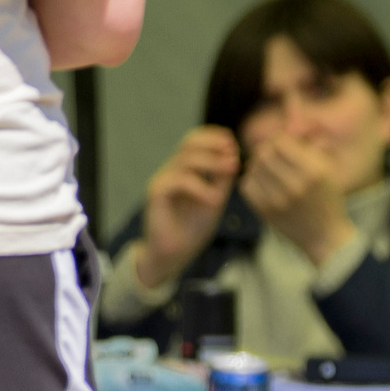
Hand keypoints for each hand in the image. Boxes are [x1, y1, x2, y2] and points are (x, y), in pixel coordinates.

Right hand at [137, 127, 238, 286]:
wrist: (175, 253)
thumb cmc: (193, 227)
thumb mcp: (214, 200)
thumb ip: (221, 181)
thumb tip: (233, 157)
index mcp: (184, 169)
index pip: (193, 141)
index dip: (212, 137)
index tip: (233, 144)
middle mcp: (171, 171)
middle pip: (187, 144)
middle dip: (213, 146)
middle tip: (234, 154)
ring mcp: (162, 180)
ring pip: (185, 160)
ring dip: (212, 164)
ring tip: (232, 171)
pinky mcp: (156, 194)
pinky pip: (177, 181)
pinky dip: (199, 188)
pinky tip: (215, 200)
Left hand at [241, 135, 354, 265]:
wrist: (325, 236)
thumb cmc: (327, 198)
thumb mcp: (327, 169)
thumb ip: (311, 144)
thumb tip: (292, 120)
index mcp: (313, 171)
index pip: (280, 142)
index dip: (279, 141)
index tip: (283, 147)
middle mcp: (295, 184)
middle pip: (263, 153)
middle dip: (266, 152)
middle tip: (272, 158)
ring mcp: (278, 199)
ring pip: (253, 168)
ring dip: (258, 167)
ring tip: (269, 173)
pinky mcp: (265, 211)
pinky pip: (247, 185)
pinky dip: (252, 181)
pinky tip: (264, 186)